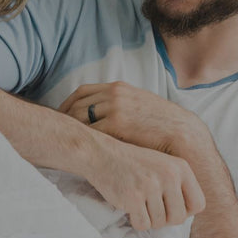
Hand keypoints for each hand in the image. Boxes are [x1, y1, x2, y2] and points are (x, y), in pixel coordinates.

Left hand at [59, 82, 208, 154]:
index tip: (60, 115)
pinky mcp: (116, 125)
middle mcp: (114, 94)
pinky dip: (82, 140)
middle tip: (55, 131)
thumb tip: (102, 114)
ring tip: (63, 142)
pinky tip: (78, 149)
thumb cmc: (162, 124)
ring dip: (69, 129)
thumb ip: (120, 105)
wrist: (182, 134)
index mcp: (119, 87)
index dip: (67, 104)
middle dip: (63, 118)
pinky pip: (90, 132)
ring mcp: (114, 108)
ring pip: (80, 118)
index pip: (82, 92)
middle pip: (77, 104)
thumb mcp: (139, 105)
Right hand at [85, 137, 206, 230]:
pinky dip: (135, 220)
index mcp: (180, 167)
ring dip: (148, 218)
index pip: (199, 204)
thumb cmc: (133, 164)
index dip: (185, 210)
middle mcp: (169, 175)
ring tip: (139, 202)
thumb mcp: (163, 166)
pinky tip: (129, 205)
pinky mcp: (133, 197)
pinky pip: (143, 225)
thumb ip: (180, 186)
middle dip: (165, 219)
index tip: (170, 206)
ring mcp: (151, 185)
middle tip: (151, 207)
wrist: (101, 154)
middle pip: (179, 218)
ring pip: (159, 223)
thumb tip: (190, 214)